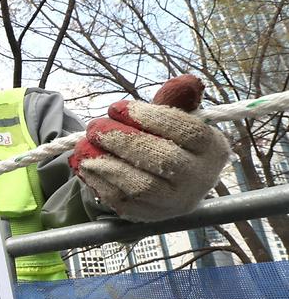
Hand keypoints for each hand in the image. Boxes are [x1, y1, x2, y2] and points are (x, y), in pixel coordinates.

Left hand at [69, 75, 230, 221]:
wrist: (167, 181)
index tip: (117, 107)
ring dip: (107, 165)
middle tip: (94, 127)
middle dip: (123, 141)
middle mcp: (201, 179)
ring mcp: (176, 202)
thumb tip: (188, 81)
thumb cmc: (169, 141)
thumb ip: (175, 100)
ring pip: (142, 186)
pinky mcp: (151, 217)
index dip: (151, 117)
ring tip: (84, 147)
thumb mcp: (174, 117)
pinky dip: (100, 182)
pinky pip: (122, 202)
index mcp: (213, 148)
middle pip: (163, 160)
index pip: (188, 130)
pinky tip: (86, 165)